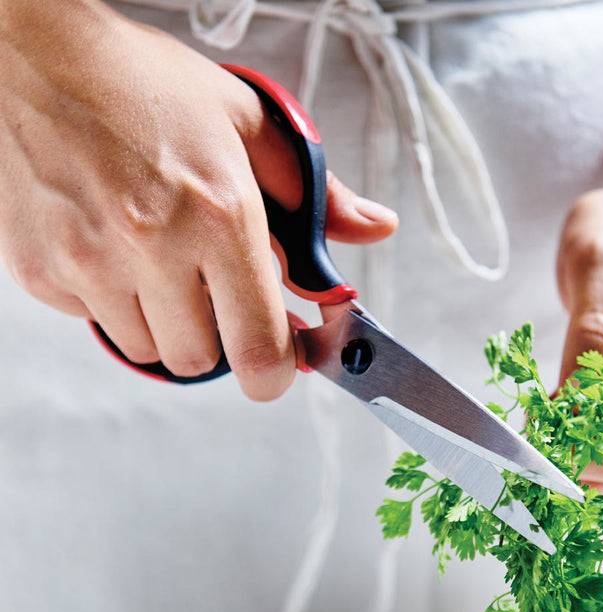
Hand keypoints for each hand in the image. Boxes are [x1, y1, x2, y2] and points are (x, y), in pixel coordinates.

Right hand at [0, 1, 396, 399]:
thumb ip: (316, 193)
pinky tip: (110, 246)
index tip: (279, 367)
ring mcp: (90, 262)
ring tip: (156, 258)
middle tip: (210, 290)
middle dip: (216, 339)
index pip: (259, 347)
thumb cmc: (146, 85)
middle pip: (199, 362)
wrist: (34, 51)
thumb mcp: (249, 125)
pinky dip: (109, 300)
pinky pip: (91, 321)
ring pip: (145, 348)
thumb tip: (373, 227)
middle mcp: (154, 246)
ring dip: (162, 321)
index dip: (275, 374)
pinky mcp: (39, 269)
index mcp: (221, 215)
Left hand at [556, 178, 602, 490]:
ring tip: (543, 416)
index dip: (577, 459)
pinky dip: (589, 440)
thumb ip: (593, 334)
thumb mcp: (599, 266)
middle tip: (528, 431)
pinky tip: (562, 413)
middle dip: (572, 461)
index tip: (530, 446)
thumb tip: (576, 400)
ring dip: (579, 453)